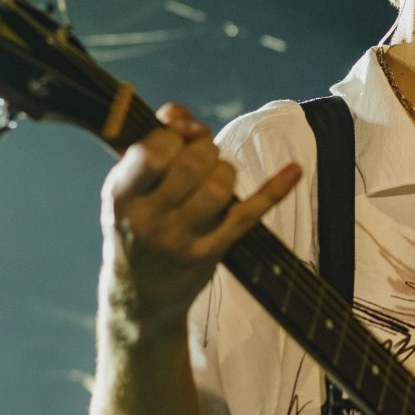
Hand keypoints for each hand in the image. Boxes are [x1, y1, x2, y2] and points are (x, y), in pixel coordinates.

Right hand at [99, 103, 299, 337]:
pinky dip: (274, 190)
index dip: (174, 133)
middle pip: (192, 163)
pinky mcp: (211, 253)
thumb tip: (182, 116)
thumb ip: (150, 144)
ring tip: (214, 178)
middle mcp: (149, 221)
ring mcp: (181, 241)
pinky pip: (248, 215)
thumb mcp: (127, 189)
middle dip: (204, 148)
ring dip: (225, 170)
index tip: (179, 136)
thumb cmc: (135, 226)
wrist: (140, 297)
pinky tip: (294, 170)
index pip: (153, 150)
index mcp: (120, 197)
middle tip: (200, 157)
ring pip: (220, 185)